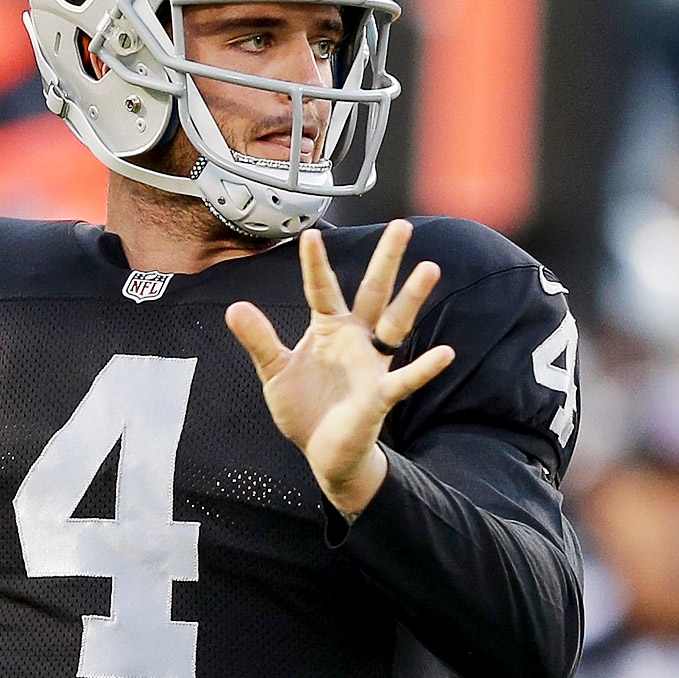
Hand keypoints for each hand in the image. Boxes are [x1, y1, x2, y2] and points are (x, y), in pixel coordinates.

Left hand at [225, 219, 454, 519]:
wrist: (322, 451)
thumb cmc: (304, 407)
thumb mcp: (275, 371)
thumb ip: (259, 340)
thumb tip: (234, 308)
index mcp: (328, 328)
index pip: (322, 289)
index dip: (316, 263)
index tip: (311, 233)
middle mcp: (356, 339)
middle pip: (373, 292)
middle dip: (387, 260)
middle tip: (402, 225)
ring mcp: (371, 364)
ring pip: (395, 324)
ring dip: (412, 298)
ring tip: (429, 268)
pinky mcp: (380, 395)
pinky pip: (405, 379)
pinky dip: (424, 368)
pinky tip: (444, 353)